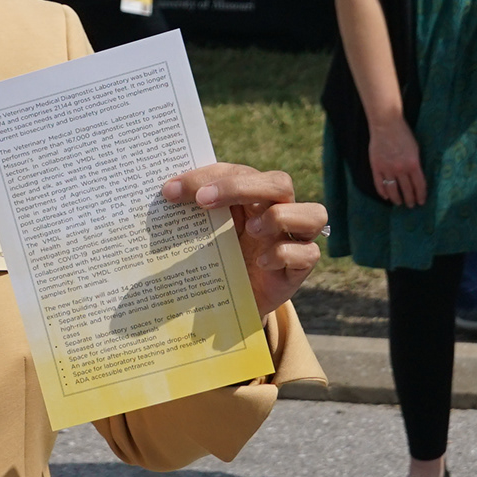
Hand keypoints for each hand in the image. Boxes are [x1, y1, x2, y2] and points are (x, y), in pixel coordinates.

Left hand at [159, 162, 324, 316]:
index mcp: (254, 196)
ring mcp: (295, 239)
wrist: (232, 304)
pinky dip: (285, 253)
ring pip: (313, 213)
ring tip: (250, 230)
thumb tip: (163, 196)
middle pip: (280, 182)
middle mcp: (280, 211)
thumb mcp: (204, 235)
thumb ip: (191, 215)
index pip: (240, 171)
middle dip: (240, 187)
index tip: (171, 190)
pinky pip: (309, 253)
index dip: (208, 175)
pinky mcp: (301, 268)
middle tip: (203, 201)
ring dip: (279, 217)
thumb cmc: (218, 259)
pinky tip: (261, 263)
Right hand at [364, 115, 426, 208]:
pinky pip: (379, 184)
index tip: (421, 202)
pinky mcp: (376, 167)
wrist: (386, 124)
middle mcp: (401, 169)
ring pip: (393, 190)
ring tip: (399, 203)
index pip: (419, 185)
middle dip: (410, 199)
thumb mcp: (415, 149)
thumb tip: (416, 178)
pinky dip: (383, 192)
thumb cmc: (403, 133)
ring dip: (397, 199)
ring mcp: (387, 169)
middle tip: (411, 205)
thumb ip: (415, 164)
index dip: (421, 195)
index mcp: (413, 164)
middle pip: (407, 190)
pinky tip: (386, 197)